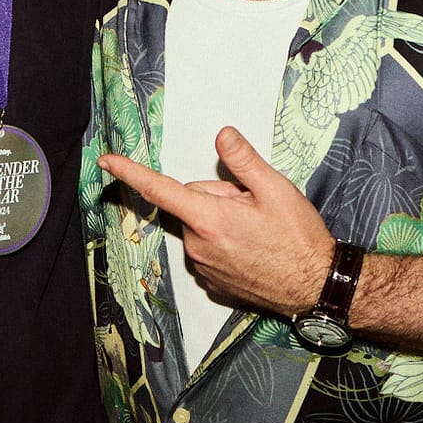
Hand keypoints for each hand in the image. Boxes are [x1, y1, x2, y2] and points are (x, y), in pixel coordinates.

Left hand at [99, 126, 334, 317]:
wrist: (315, 286)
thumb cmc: (298, 238)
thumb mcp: (276, 189)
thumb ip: (243, 160)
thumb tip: (221, 135)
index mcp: (208, 218)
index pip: (159, 189)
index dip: (130, 172)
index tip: (106, 161)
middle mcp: (198, 244)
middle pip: (194, 203)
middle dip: (218, 198)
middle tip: (254, 207)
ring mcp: (204, 267)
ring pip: (202, 227)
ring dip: (222, 223)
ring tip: (258, 231)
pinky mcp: (213, 283)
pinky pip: (208, 250)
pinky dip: (225, 244)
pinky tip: (253, 250)